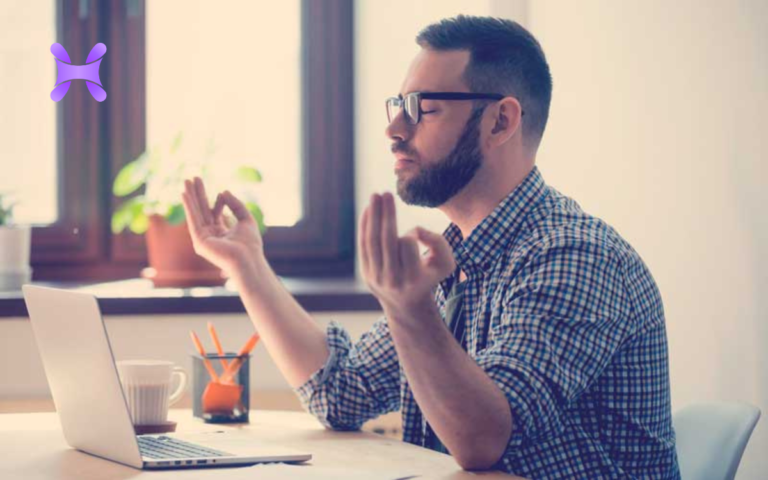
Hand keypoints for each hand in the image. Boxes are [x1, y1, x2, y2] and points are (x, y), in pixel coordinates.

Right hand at [181, 177, 264, 278]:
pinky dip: (189, 207)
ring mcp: (203, 239)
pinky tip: (185, 194)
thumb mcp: (246, 219)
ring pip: (196, 213)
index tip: (222, 193)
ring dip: (190, 197)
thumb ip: (236, 204)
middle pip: (202, 210)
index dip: (219, 201)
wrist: (248, 258)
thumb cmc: (250, 244)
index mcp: (221, 233)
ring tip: (186, 181)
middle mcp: (210, 236)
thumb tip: (223, 191)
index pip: (215, 213)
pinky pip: (192, 221)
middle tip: (192, 178)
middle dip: (198, 194)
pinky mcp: (199, 241)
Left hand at [360, 192, 455, 320]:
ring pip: (371, 241)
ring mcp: (376, 277)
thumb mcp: (445, 262)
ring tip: (376, 196)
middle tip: (386, 193)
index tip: (416, 235)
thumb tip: (414, 231)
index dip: (412, 233)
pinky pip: (364, 245)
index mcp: (413, 278)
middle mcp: (392, 279)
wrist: (407, 303)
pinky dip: (365, 226)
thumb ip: (438, 243)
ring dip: (372, 216)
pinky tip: (369, 210)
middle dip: (385, 214)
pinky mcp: (366, 273)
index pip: (407, 244)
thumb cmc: (429, 276)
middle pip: (386, 240)